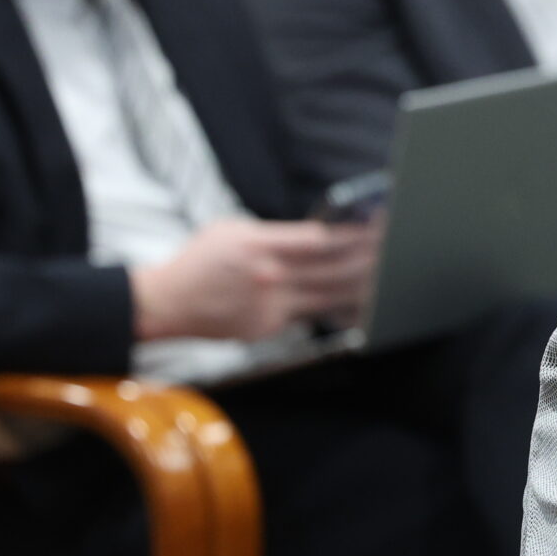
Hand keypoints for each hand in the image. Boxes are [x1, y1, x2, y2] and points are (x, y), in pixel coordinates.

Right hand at [130, 218, 379, 341]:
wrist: (168, 302)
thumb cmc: (199, 261)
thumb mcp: (231, 230)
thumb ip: (273, 234)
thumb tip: (314, 237)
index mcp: (259, 245)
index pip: (319, 240)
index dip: (351, 235)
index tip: (372, 229)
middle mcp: (269, 276)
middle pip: (332, 268)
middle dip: (365, 258)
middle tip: (388, 250)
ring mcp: (271, 304)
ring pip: (328, 294)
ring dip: (360, 284)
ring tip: (382, 274)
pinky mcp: (269, 326)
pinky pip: (309, 314)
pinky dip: (333, 306)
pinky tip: (354, 299)